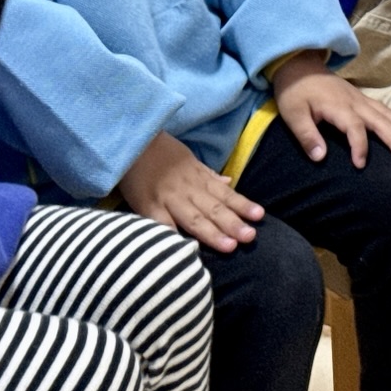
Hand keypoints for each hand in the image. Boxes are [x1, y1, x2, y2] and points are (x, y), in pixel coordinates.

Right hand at [117, 130, 264, 252]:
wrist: (131, 140)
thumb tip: (230, 183)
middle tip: (251, 236)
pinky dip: (173, 235)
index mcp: (198, 177)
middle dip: (233, 224)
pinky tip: (186, 249)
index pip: (224, 194)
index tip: (259, 216)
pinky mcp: (147, 206)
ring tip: (230, 246)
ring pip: (194, 218)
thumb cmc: (160, 152)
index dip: (242, 205)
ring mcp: (167, 198)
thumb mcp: (188, 158)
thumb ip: (208, 174)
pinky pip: (162, 223)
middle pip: (213, 208)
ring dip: (212, 233)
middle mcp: (187, 189)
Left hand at [272, 52, 390, 167]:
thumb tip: (320, 158)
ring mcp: (359, 98)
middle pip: (379, 120)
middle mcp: (354, 102)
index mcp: (338, 106)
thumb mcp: (293, 114)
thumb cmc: (295, 92)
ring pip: (386, 112)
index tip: (360, 165)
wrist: (299, 65)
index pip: (355, 128)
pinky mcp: (360, 98)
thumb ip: (306, 136)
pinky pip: (383, 108)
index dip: (359, 147)